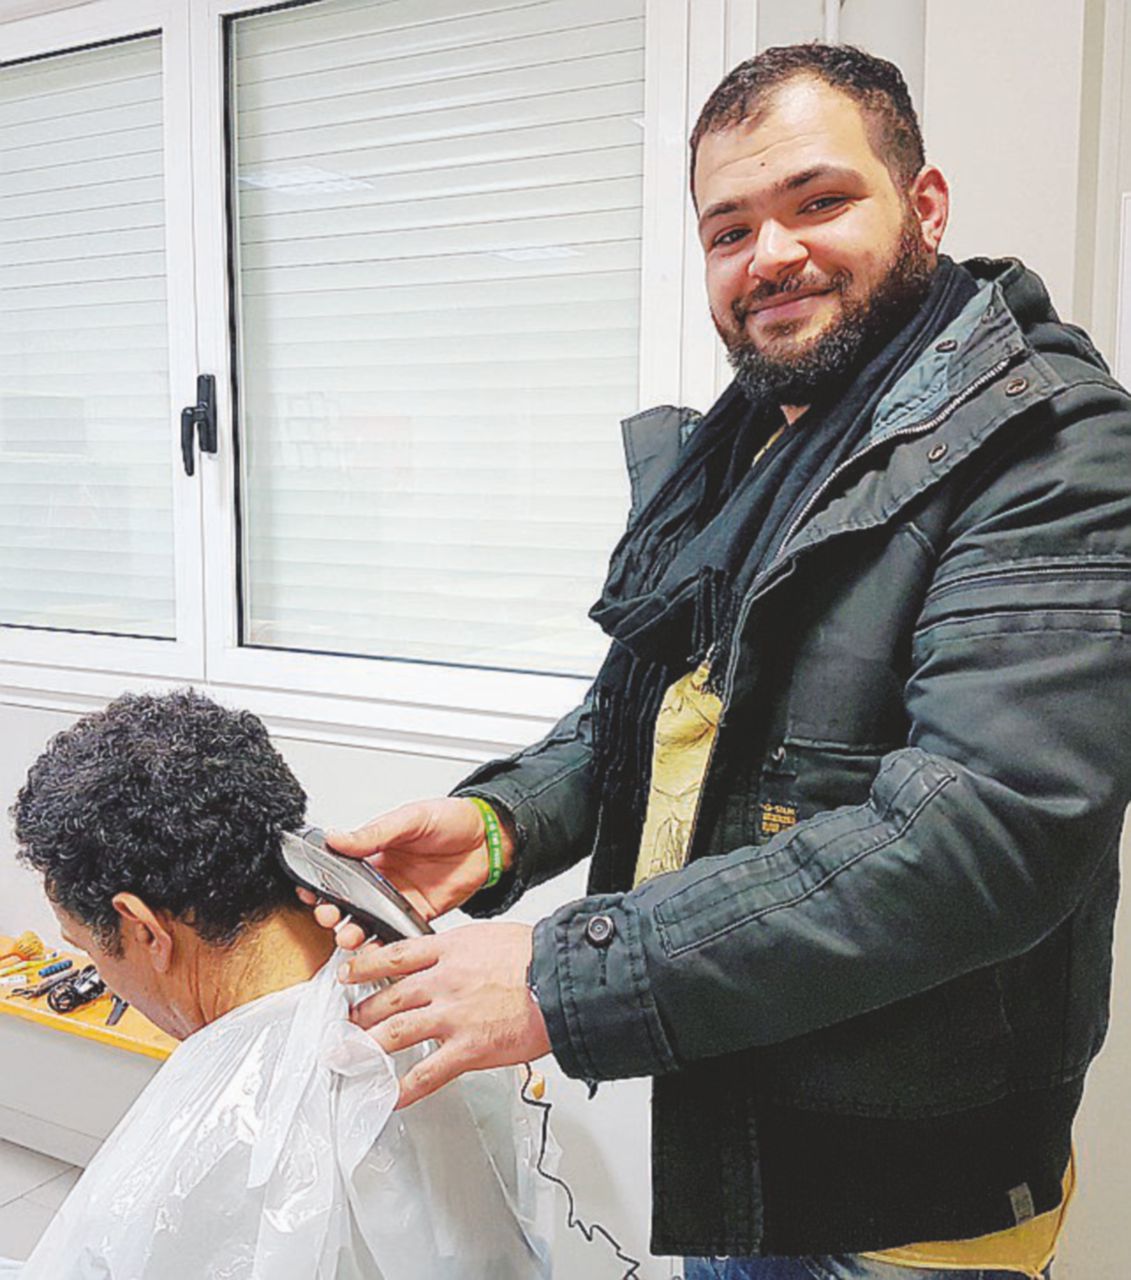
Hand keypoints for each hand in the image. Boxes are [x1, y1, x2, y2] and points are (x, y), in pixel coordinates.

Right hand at [297, 797, 514, 944]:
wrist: (489, 837)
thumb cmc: (452, 819)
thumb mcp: (410, 818)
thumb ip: (374, 832)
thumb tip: (336, 837)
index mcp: (375, 850)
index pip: (339, 870)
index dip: (321, 883)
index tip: (309, 892)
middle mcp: (383, 877)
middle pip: (348, 901)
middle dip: (333, 912)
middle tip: (329, 916)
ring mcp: (399, 897)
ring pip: (367, 921)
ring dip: (353, 932)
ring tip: (348, 937)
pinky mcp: (418, 914)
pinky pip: (395, 933)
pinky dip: (382, 945)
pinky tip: (373, 951)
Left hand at [341, 922, 550, 1107]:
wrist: (562, 979)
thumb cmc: (536, 957)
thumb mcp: (489, 938)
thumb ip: (462, 951)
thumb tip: (450, 959)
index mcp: (449, 950)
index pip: (394, 956)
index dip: (364, 965)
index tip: (348, 972)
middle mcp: (444, 982)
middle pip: (387, 997)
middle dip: (359, 1012)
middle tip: (345, 1022)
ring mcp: (453, 1016)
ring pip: (395, 1032)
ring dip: (367, 1047)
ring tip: (350, 1056)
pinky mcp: (468, 1049)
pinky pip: (426, 1073)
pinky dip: (403, 1089)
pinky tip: (388, 1097)